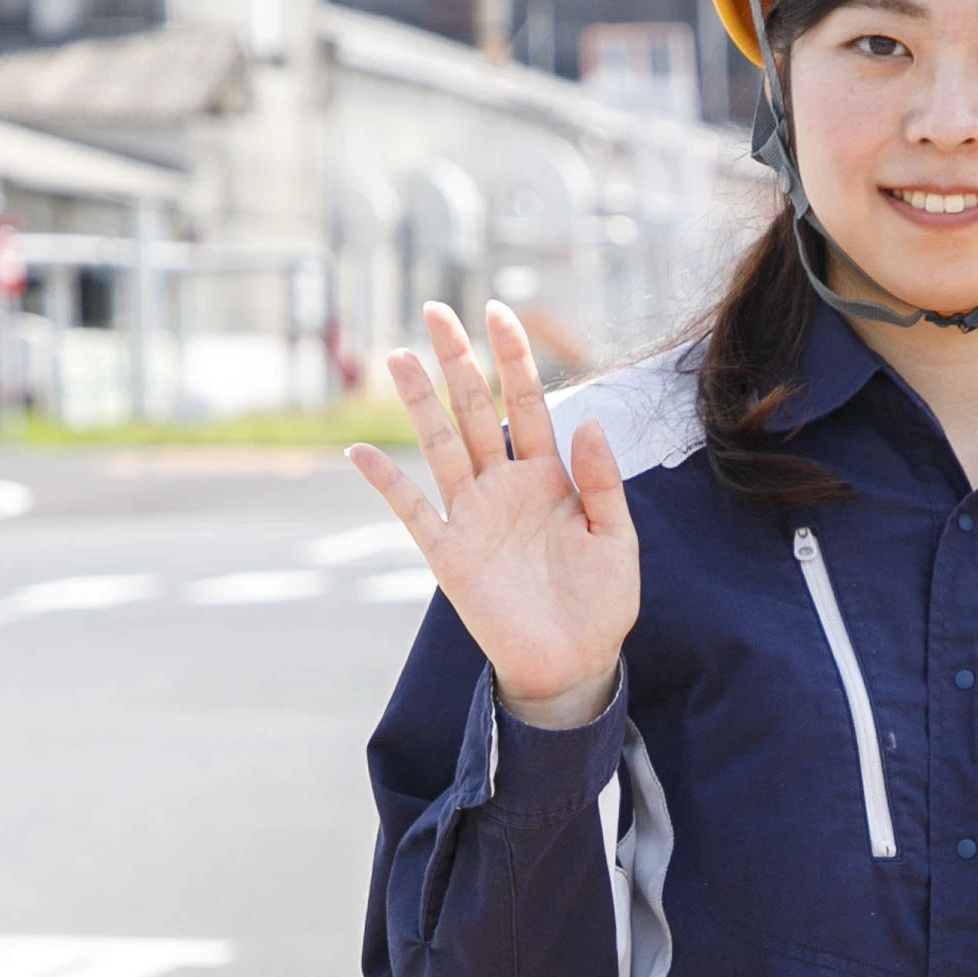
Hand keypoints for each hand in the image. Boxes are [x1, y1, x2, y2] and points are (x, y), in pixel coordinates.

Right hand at [347, 300, 639, 727]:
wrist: (574, 665)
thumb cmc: (601, 604)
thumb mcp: (617, 539)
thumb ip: (603, 482)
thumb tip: (588, 419)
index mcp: (549, 476)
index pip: (528, 402)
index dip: (513, 358)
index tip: (499, 311)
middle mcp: (504, 486)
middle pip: (475, 410)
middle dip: (458, 360)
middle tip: (436, 311)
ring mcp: (472, 516)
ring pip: (440, 446)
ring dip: (419, 402)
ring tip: (398, 357)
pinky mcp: (449, 554)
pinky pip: (411, 511)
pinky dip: (385, 482)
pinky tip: (359, 451)